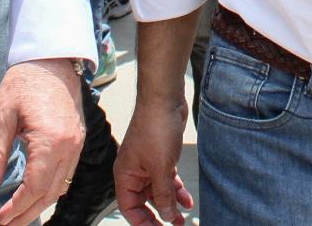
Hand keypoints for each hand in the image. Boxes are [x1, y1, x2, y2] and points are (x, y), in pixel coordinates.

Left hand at [0, 59, 84, 224]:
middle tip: (8, 224)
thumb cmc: (24, 82)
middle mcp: (70, 145)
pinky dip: (51, 188)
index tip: (1, 218)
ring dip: (41, 204)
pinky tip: (36, 193)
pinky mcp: (78, 139)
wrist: (52, 60)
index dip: (18, 207)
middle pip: (50, 192)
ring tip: (19, 215)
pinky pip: (67, 173)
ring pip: (61, 185)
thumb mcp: (1, 117)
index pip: (35, 186)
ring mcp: (77, 143)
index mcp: (51, 139)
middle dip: (28, 213)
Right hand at [115, 95, 194, 225]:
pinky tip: (186, 200)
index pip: (129, 208)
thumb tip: (165, 215)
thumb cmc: (155, 128)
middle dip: (158, 215)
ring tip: (182, 219)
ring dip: (170, 204)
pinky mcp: (160, 156)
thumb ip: (163, 194)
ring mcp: (147, 164)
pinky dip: (176, 189)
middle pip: (144, 202)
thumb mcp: (161, 167)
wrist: (165, 99)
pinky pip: (166, 179)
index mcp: (125, 175)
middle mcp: (133, 171)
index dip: (142, 222)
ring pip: (157, 191)